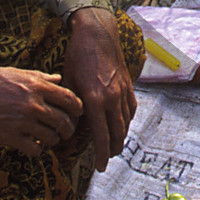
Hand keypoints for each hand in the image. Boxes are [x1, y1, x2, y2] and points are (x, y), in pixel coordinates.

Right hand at [0, 65, 83, 156]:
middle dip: (69, 128)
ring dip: (54, 140)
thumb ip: (38, 76)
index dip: (77, 108)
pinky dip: (38, 150)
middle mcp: (32, 104)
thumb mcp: (13, 72)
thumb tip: (58, 78)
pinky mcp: (11, 138)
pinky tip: (33, 146)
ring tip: (50, 138)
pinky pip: (35, 150)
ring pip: (51, 137)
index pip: (68, 98)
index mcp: (34, 85)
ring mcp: (22, 122)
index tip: (77, 113)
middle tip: (66, 131)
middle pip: (64, 120)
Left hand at [63, 8, 137, 167]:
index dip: (102, 154)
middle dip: (113, 149)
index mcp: (95, 100)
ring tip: (114, 145)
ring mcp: (122, 91)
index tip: (101, 166)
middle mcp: (112, 98)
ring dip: (121, 137)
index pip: (101, 135)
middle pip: (117, 133)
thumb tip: (70, 124)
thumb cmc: (78, 55)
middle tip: (107, 159)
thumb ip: (72, 105)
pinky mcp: (128, 84)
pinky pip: (130, 108)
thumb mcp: (69, 82)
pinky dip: (127, 120)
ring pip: (126, 122)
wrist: (97, 33)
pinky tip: (122, 123)